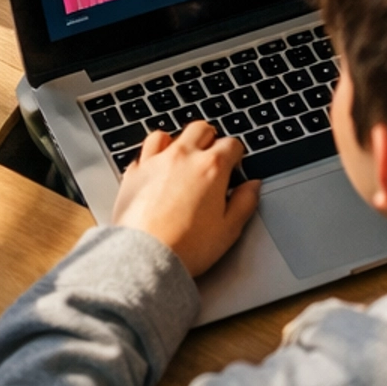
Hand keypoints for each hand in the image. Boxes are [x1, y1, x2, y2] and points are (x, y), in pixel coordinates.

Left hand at [112, 120, 260, 277]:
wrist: (145, 256)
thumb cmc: (187, 246)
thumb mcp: (229, 229)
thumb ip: (245, 202)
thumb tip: (252, 187)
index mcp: (211, 168)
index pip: (231, 144)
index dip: (236, 154)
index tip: (234, 164)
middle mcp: (182, 157)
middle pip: (200, 129)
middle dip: (210, 139)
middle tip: (212, 155)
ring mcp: (155, 161)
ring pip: (168, 135)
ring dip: (178, 142)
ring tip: (182, 159)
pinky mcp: (133, 172)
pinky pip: (144, 152)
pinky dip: (153, 156)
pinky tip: (156, 169)